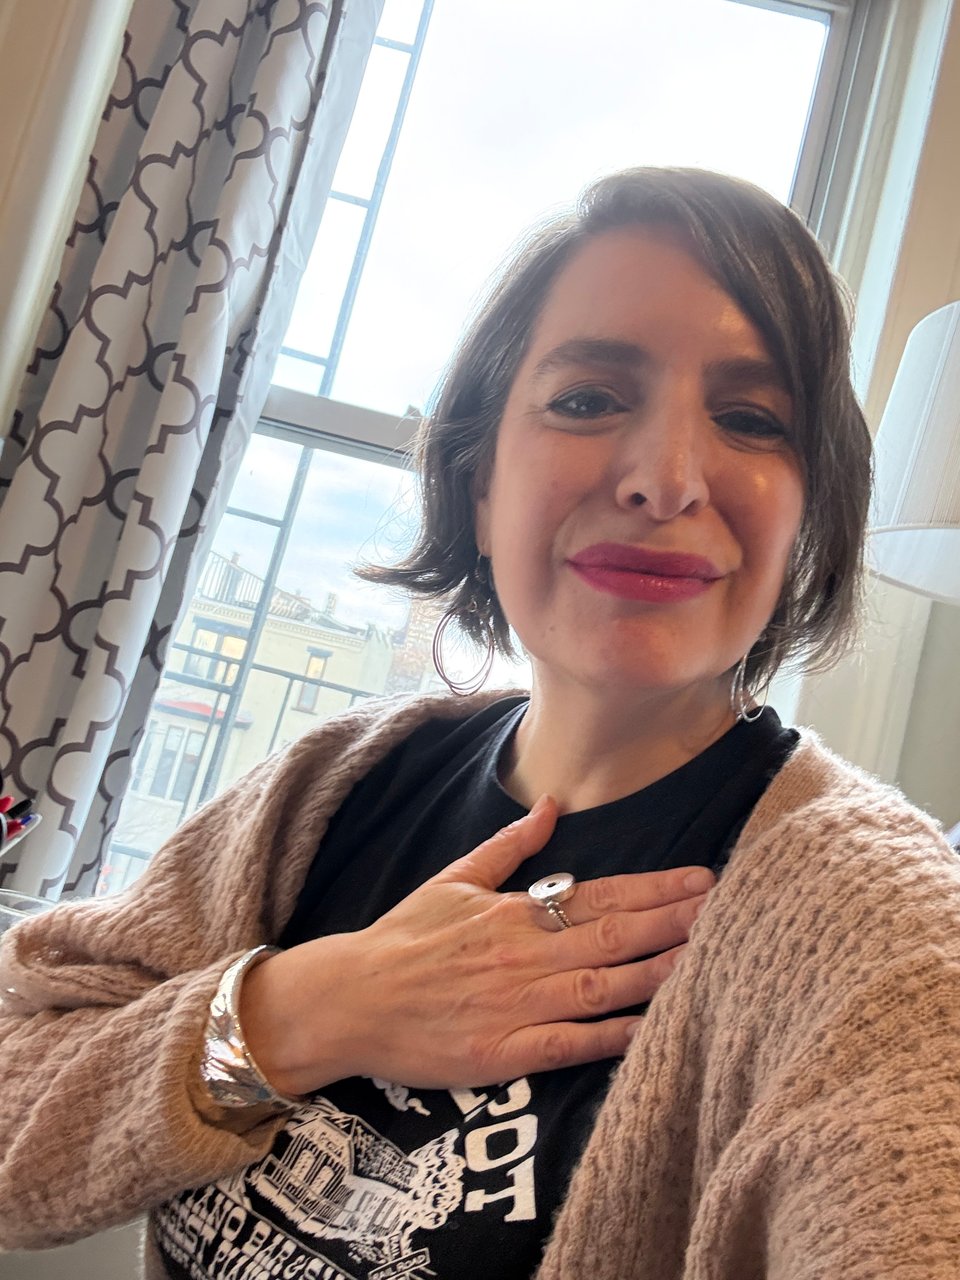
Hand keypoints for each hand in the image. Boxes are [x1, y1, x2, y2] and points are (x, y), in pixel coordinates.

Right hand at [239, 795, 713, 1094]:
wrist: (351, 998)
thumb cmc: (404, 938)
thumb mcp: (454, 878)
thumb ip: (509, 845)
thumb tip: (551, 806)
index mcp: (514, 913)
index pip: (599, 896)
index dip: (654, 889)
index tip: (701, 879)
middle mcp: (522, 955)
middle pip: (612, 936)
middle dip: (672, 923)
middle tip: (726, 911)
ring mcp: (515, 1005)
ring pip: (600, 987)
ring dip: (655, 972)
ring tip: (706, 960)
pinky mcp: (502, 1053)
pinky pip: (568, 1044)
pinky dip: (610, 1037)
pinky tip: (651, 1030)